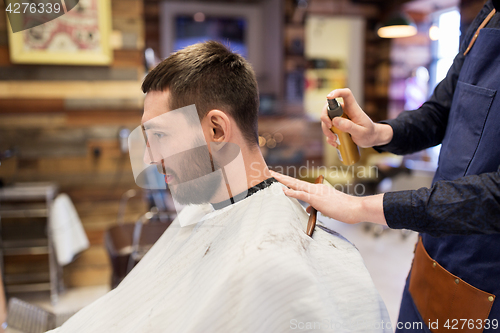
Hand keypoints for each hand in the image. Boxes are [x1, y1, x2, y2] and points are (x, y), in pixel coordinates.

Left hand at [270, 171, 386, 224]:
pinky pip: (303, 195)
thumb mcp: (326, 208)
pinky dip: (292, 193)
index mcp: (318, 189)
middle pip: (295, 181)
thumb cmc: (343, 209)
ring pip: (296, 185)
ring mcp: (316, 192)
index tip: (278, 178)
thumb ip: (316, 206)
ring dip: (283, 181)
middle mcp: (316, 188)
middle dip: (281, 177)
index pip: (300, 185)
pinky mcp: (318, 199)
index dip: (288, 181)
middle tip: (269, 172)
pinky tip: (284, 191)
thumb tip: (307, 209)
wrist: (355, 208)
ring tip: (272, 177)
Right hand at [321, 88, 392, 147]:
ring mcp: (339, 118)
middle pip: (329, 108)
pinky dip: (329, 137)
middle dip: (325, 117)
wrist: (371, 139)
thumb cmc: (369, 133)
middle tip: (329, 127)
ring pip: (326, 120)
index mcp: (353, 108)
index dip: (337, 92)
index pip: (346, 94)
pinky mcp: (337, 126)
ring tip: (334, 140)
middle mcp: (344, 111)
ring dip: (326, 130)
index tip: (329, 97)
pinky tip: (335, 143)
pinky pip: (328, 129)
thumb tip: (335, 121)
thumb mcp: (361, 132)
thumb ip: (349, 126)